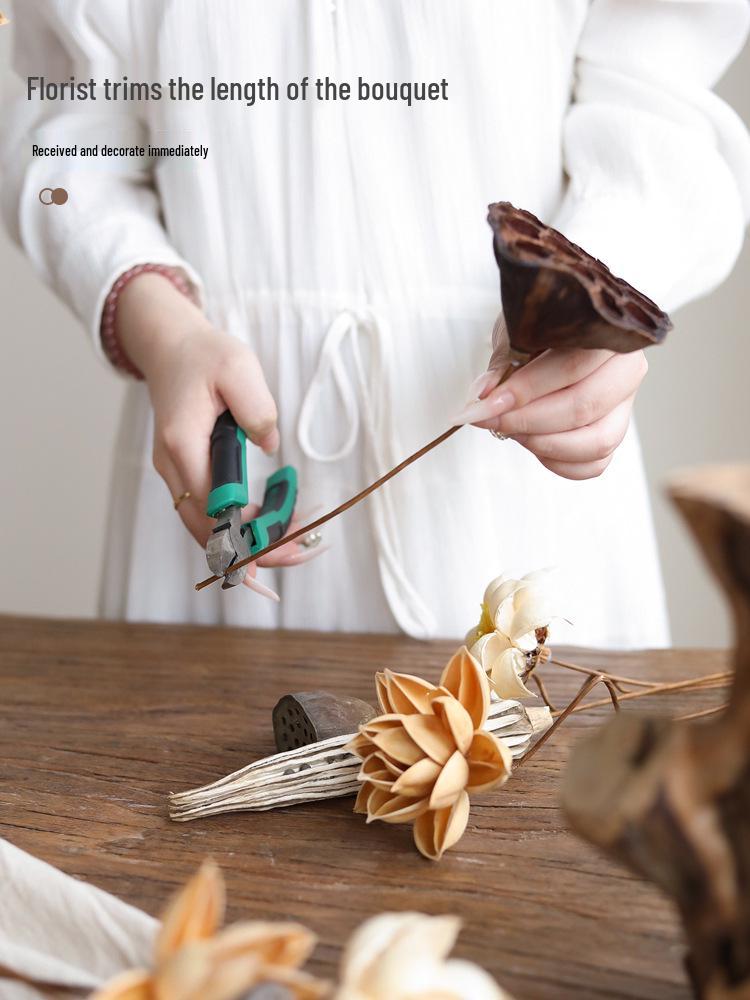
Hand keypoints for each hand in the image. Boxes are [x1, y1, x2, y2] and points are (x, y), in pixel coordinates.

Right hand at [115, 272, 323, 595]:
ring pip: (205, 529)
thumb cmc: (204, 356)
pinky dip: (237, 527)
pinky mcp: (185, 474)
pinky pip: (208, 514)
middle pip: (207, 531)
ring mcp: (175, 474)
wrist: (170, 348)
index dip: (248, 530)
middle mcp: (172, 467)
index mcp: (183, 443)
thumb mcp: (238, 368)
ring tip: (294, 544)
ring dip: (246, 544)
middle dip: (253, 551)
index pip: (213, 507)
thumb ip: (256, 408)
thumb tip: (270, 446)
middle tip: (300, 553)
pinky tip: (272, 526)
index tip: (287, 534)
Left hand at [455, 319, 647, 479]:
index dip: (527, 390)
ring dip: (545, 444)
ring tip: (512, 431)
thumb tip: (485, 398)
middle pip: (584, 407)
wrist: (553, 339)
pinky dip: (559, 462)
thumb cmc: (538, 333)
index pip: (572, 367)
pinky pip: (594, 464)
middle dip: (529, 421)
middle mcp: (627, 369)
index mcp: (608, 334)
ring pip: (596, 442)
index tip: (490, 404)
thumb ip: (503, 367)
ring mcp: (626, 405)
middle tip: (493, 420)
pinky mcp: (615, 431)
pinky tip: (532, 444)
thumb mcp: (517, 337)